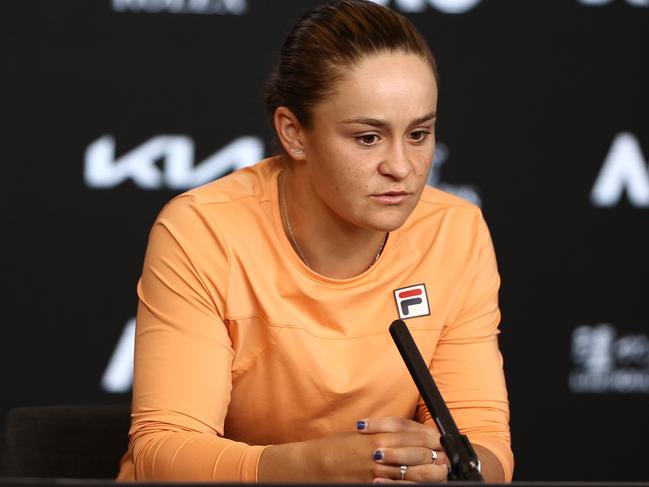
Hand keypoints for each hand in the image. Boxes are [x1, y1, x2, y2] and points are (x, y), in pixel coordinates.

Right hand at [258, 416, 448, 482]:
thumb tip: (408, 435)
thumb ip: (385, 433)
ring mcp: (378, 471)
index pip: (413, 434)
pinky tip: (418, 484)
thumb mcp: (361, 434)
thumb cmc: (337, 448)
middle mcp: (380, 451)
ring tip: (439, 471)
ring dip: (429, 472)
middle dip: (435, 455)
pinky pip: (399, 486)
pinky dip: (411, 485)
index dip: (431, 437)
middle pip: (419, 452)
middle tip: (445, 457)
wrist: (316, 465)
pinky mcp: (373, 485)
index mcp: (378, 434)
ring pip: (414, 472)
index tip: (440, 440)